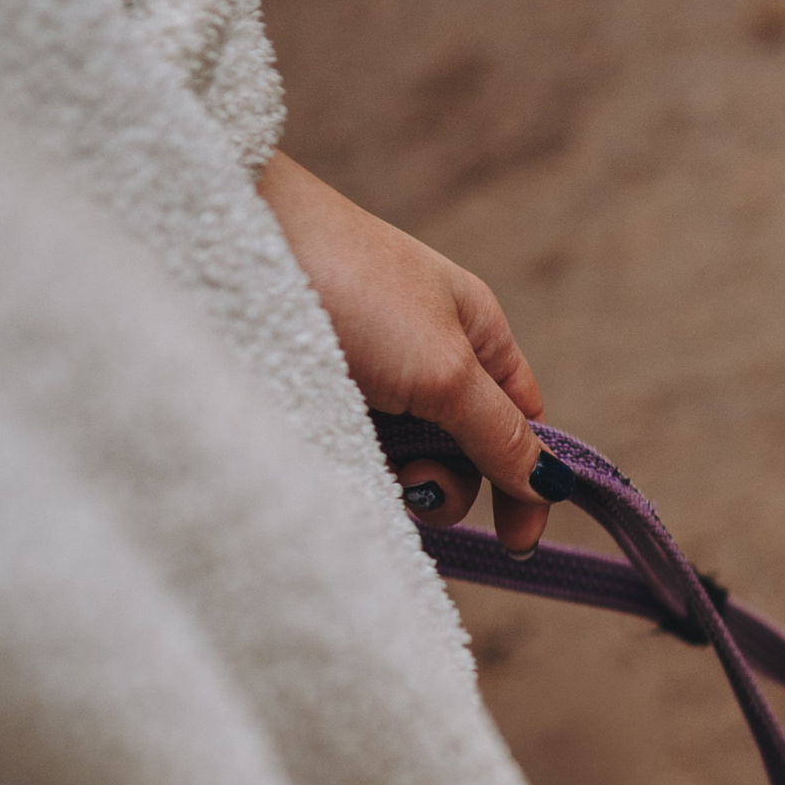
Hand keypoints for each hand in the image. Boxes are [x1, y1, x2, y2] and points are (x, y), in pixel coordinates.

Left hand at [258, 150, 554, 555]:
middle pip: (466, 449)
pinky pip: (358, 446)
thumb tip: (549, 483)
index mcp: (477, 332)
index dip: (527, 479)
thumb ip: (501, 433)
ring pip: (410, 455)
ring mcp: (372, 372)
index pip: (523, 421)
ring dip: (399, 475)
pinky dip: (357, 462)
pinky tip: (335, 451)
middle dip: (448, 480)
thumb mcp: (446, 370)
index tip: (516, 544)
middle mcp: (429, 352)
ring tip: (366, 460)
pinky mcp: (319, 388)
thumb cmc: (354, 289)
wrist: (234, 240)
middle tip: (411, 480)